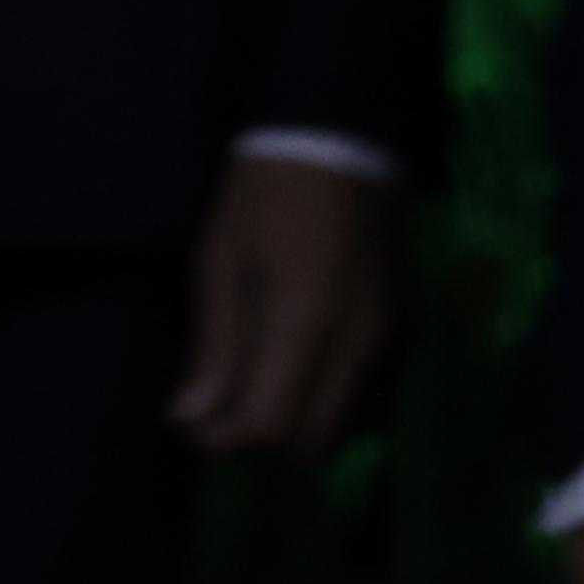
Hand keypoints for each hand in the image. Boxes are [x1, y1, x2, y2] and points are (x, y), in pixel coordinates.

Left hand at [169, 151, 397, 454]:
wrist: (335, 141)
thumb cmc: (263, 195)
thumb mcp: (220, 262)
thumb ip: (214, 347)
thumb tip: (189, 420)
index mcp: (304, 322)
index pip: (269, 424)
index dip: (224, 438)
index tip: (190, 424)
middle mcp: (354, 345)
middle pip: (310, 441)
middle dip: (259, 443)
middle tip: (216, 413)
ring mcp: (382, 340)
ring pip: (339, 426)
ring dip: (292, 428)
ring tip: (247, 391)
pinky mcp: (393, 332)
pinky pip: (359, 399)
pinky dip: (321, 406)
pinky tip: (288, 375)